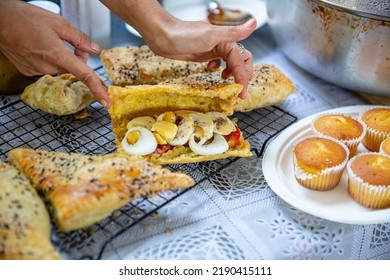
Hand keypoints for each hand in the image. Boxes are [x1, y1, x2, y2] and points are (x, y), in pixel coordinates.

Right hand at [0, 1, 110, 107]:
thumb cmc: (24, 17)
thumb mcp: (58, 22)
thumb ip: (80, 38)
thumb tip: (95, 50)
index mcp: (57, 55)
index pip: (84, 76)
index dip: (98, 90)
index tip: (106, 102)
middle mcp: (47, 66)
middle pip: (73, 69)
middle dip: (77, 58)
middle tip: (71, 42)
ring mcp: (36, 71)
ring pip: (60, 69)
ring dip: (62, 58)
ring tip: (50, 40)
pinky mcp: (28, 71)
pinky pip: (47, 69)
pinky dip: (49, 60)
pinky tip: (40, 46)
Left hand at [100, 0, 255, 98]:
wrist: (162, 35)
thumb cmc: (182, 35)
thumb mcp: (210, 35)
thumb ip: (233, 32)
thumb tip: (254, 23)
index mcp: (226, 40)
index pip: (241, 61)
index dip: (243, 77)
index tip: (241, 93)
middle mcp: (222, 44)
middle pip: (240, 61)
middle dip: (241, 76)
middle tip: (238, 92)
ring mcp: (213, 49)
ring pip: (230, 63)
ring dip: (232, 73)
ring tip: (227, 81)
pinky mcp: (204, 54)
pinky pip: (218, 62)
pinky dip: (219, 69)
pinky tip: (212, 71)